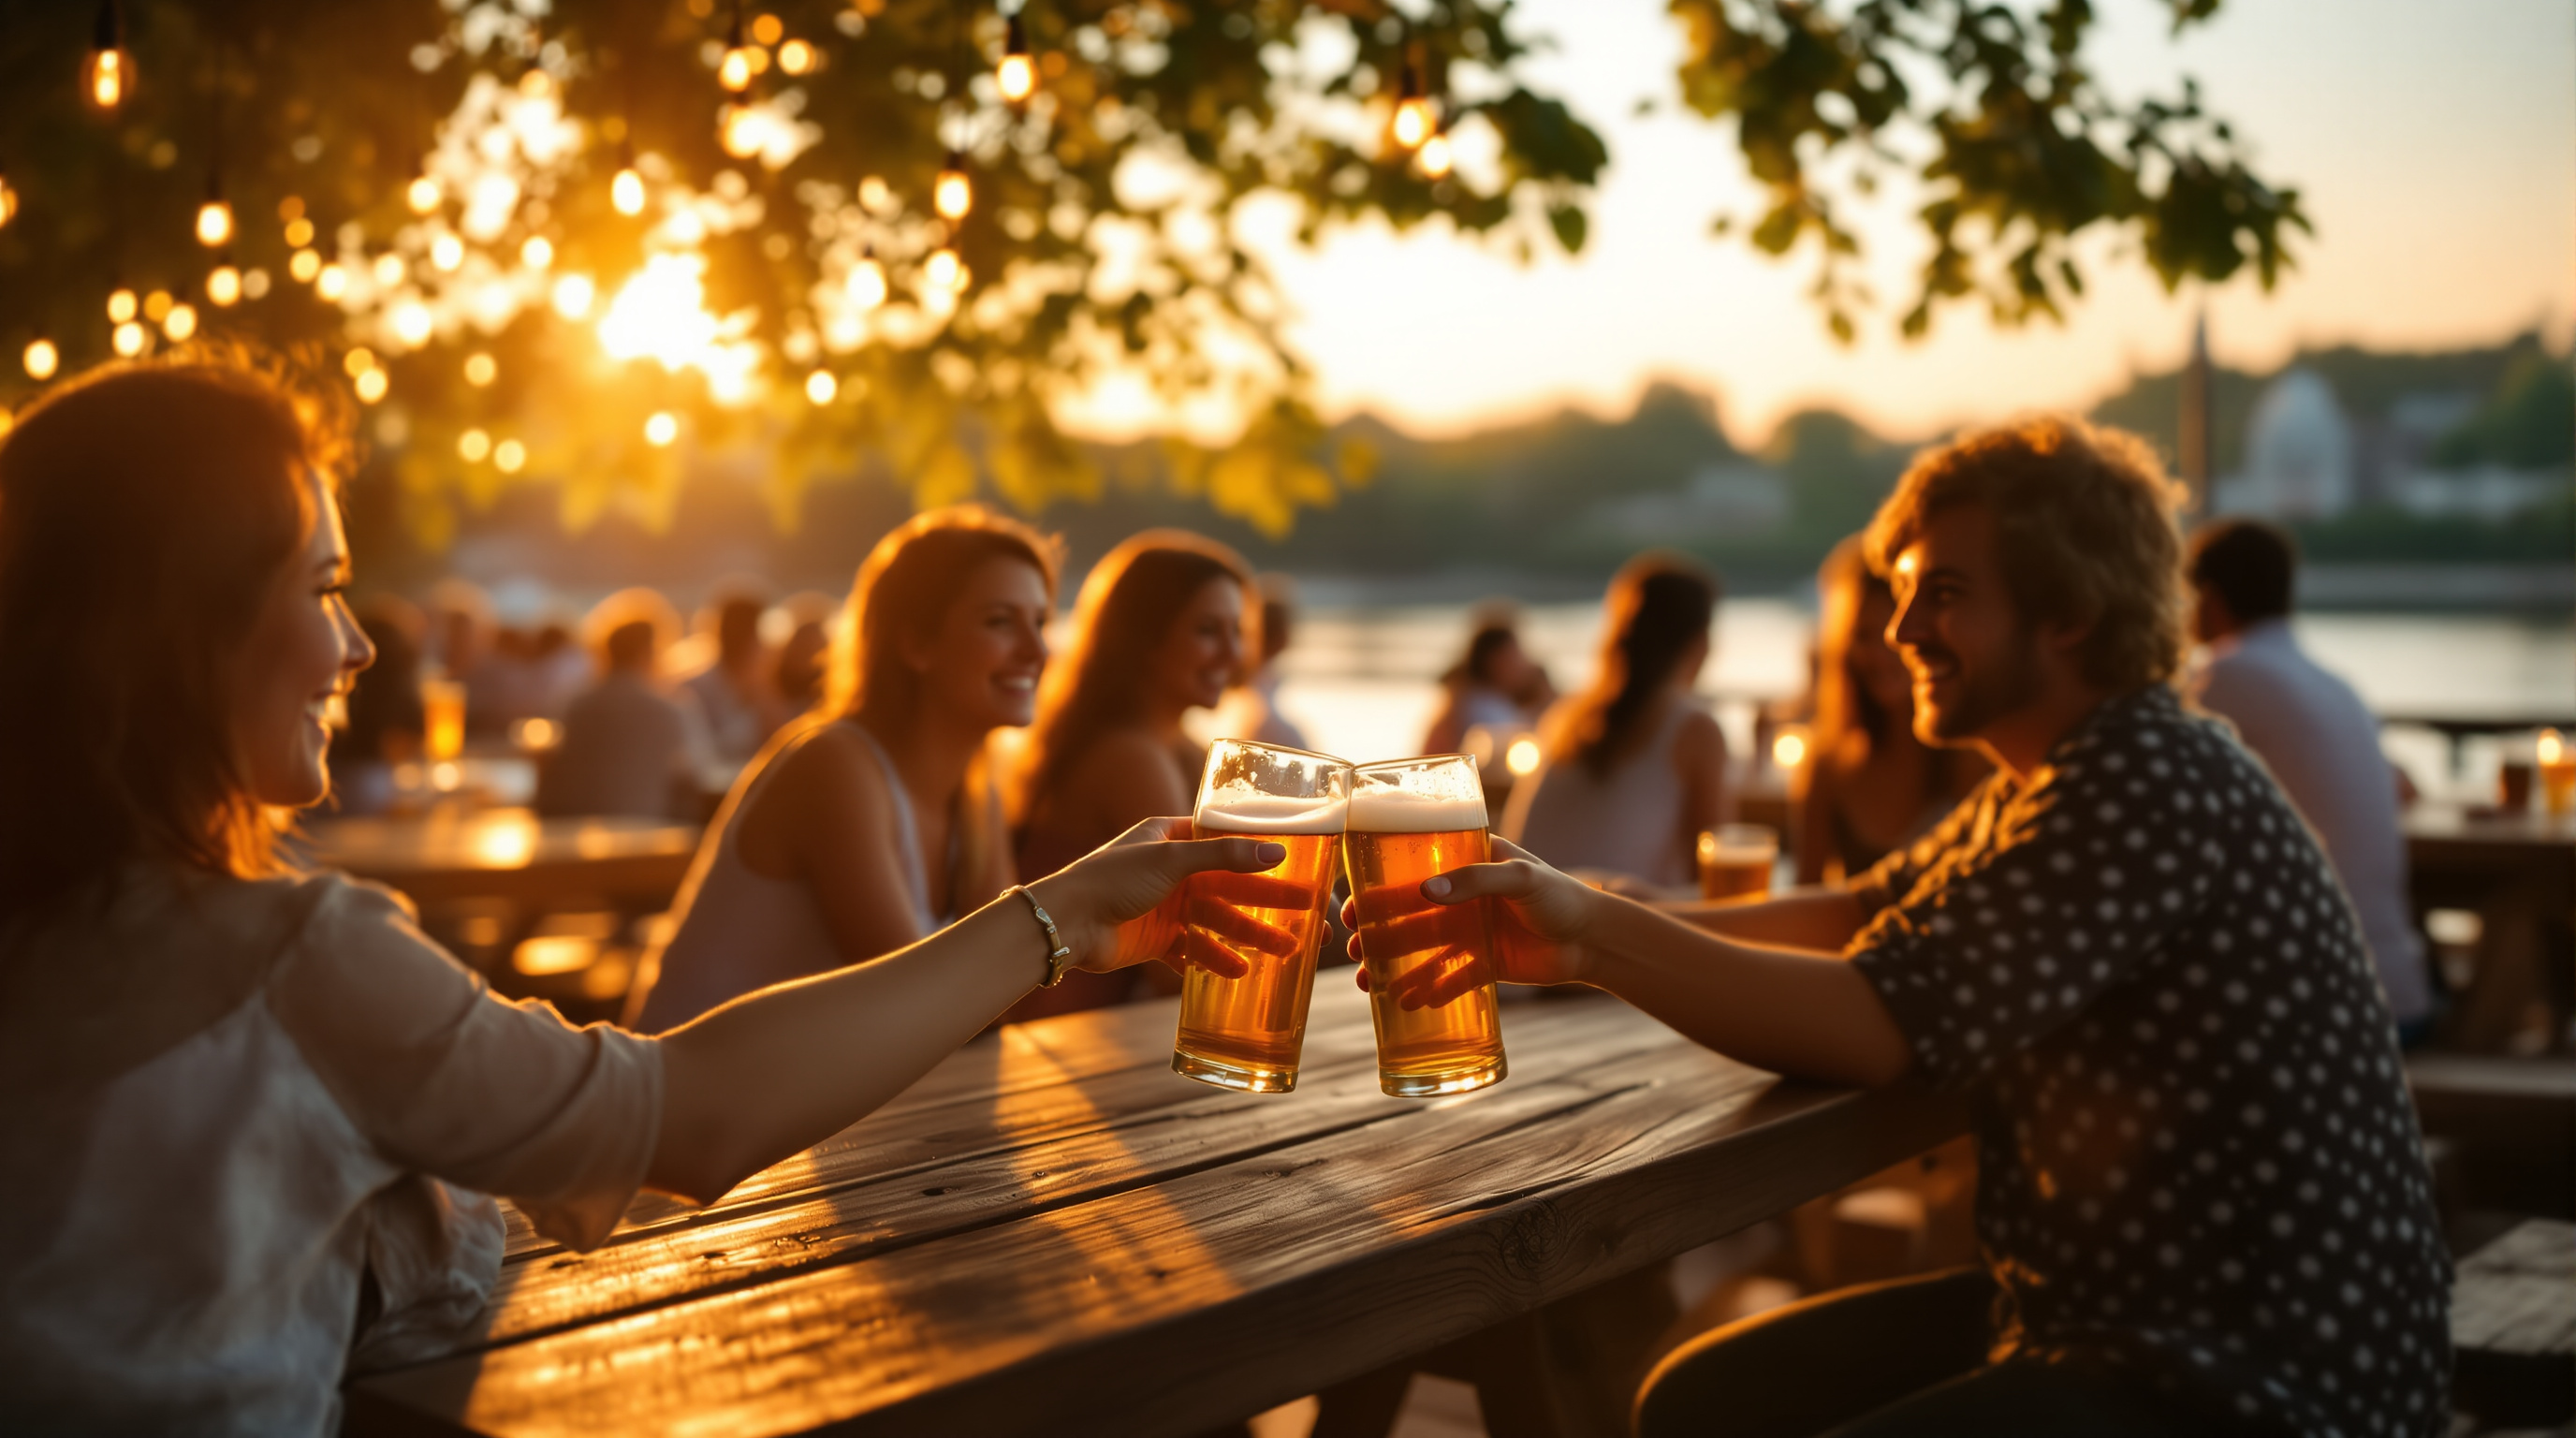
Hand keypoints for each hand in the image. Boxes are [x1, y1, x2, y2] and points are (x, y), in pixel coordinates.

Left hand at [1026, 817, 1292, 976]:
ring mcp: (1164, 907)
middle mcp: (1170, 871)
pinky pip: (1193, 950)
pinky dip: (1214, 960)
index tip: (1300, 867)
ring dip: (1250, 937)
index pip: (1227, 842)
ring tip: (1285, 952)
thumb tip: (1277, 851)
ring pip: (1218, 922)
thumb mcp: (1172, 860)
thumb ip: (1225, 856)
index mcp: (1171, 837)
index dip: (1263, 855)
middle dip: (1268, 906)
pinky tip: (1240, 972)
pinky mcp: (1155, 940)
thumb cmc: (1111, 879)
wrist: (1066, 924)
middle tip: (1308, 920)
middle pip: (1231, 888)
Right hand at [1342, 837, 1600, 1008]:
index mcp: (1468, 864)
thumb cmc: (1561, 895)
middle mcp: (1465, 899)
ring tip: (1368, 985)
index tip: (1353, 907)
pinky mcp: (1486, 965)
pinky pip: (1450, 979)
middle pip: (1411, 917)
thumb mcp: (1520, 877)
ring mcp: (1473, 933)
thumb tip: (1425, 892)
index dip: (1380, 890)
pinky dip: (1428, 990)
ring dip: (1395, 966)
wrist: (1596, 940)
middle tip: (1352, 949)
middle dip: (1379, 934)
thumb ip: (1475, 880)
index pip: (1414, 873)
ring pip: (1424, 952)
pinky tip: (1408, 1003)